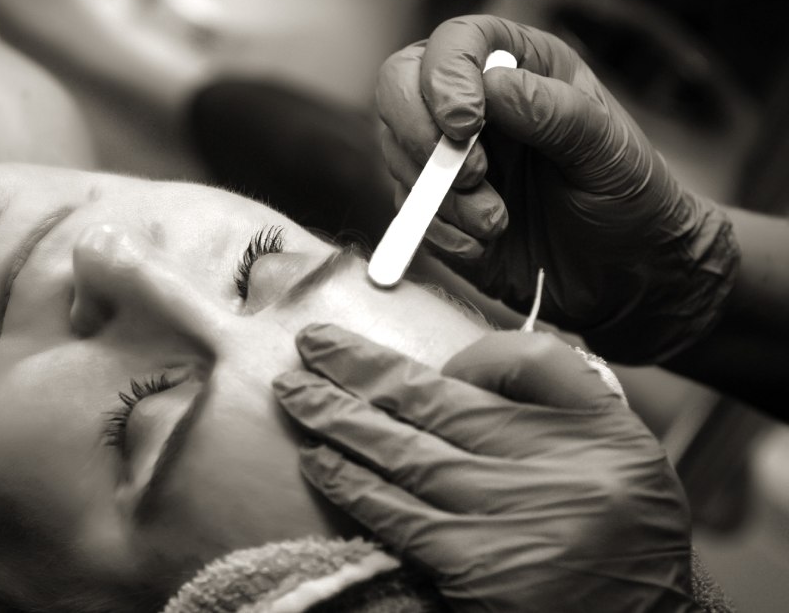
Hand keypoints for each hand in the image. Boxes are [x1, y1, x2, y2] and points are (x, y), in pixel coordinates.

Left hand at [273, 324, 695, 612]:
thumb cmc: (616, 541)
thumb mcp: (616, 457)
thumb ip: (550, 401)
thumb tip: (454, 373)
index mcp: (602, 435)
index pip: (532, 362)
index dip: (467, 353)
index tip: (427, 355)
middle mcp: (561, 470)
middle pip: (443, 402)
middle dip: (364, 369)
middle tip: (311, 345)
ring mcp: (513, 518)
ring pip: (406, 452)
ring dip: (339, 420)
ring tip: (293, 393)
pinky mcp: (474, 565)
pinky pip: (396, 512)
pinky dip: (351, 483)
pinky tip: (318, 460)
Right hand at [376, 15, 737, 363]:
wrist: (623, 276)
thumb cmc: (628, 200)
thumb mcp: (609, 152)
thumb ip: (555, 112)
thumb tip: (493, 86)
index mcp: (519, 67)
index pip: (453, 44)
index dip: (445, 77)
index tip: (465, 124)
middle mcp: (474, 104)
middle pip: (399, 85)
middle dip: (420, 135)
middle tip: (471, 176)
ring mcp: (448, 156)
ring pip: (398, 153)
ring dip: (442, 197)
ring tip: (498, 221)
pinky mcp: (436, 208)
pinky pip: (408, 212)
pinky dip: (441, 232)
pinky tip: (484, 244)